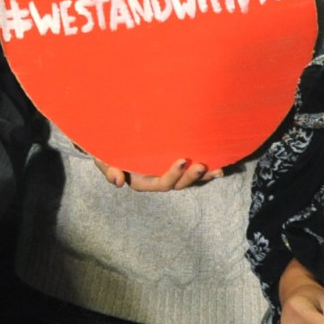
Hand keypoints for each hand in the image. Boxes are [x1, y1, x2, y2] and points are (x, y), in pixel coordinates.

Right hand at [93, 157, 216, 190]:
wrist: (108, 139)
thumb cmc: (105, 149)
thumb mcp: (103, 158)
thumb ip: (108, 169)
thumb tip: (118, 182)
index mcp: (142, 181)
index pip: (161, 183)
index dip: (173, 174)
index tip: (182, 159)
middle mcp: (156, 179)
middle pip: (178, 184)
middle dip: (190, 177)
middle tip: (201, 165)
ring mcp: (166, 173)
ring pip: (187, 180)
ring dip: (202, 176)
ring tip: (217, 170)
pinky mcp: (173, 165)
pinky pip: (190, 171)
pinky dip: (205, 172)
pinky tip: (219, 168)